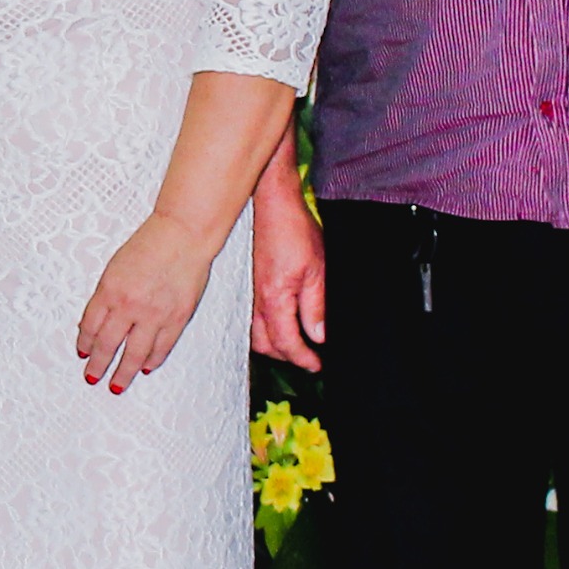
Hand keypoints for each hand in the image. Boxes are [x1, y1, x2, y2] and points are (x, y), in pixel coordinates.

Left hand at [76, 212, 215, 391]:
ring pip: (135, 353)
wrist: (183, 235)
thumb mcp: (115, 268)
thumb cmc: (149, 245)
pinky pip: (162, 347)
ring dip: (124, 372)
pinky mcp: (177, 317)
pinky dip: (152, 360)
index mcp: (109, 290)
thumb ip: (108, 295)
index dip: (84, 343)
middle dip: (98, 365)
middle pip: (108, 345)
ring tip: (116, 385)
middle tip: (91, 377)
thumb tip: (99, 320)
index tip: (82, 353)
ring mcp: (155, 314)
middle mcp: (130, 306)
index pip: (90, 326)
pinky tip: (146, 368)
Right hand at [249, 178, 325, 373]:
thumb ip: (316, 306)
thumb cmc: (292, 230)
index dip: (303, 358)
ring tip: (294, 343)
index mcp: (275, 300)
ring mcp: (250, 290)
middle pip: (265, 344)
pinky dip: (265, 327)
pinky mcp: (250, 281)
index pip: (286, 343)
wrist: (271, 203)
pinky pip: (252, 315)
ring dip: (273, 343)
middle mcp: (258, 299)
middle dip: (286, 356)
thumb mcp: (317, 270)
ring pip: (256, 331)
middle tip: (308, 357)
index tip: (317, 365)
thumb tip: (318, 334)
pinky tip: (278, 320)